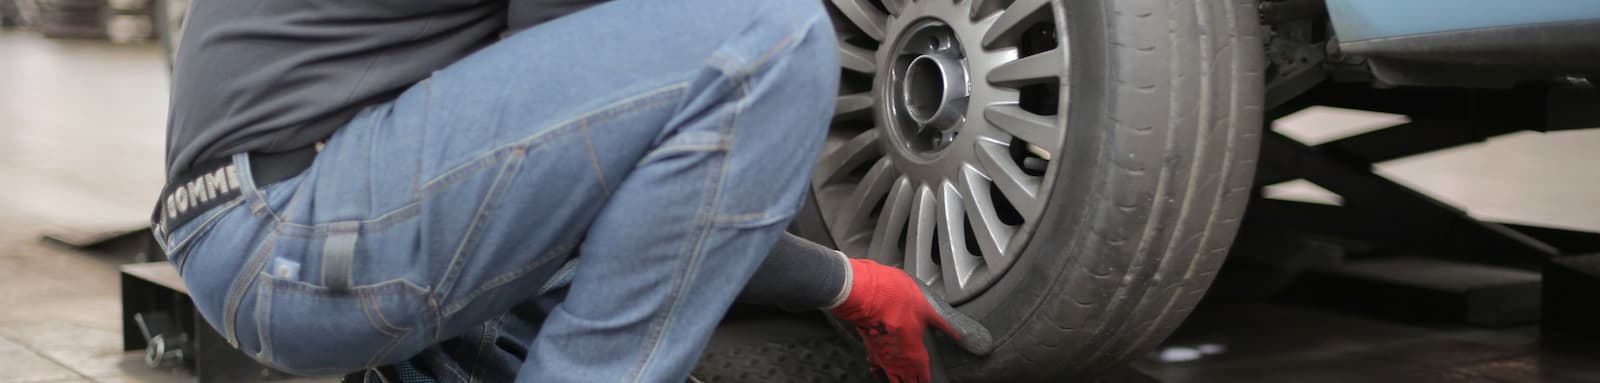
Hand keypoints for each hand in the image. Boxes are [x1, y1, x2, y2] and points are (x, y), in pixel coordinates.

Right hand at [831, 259, 991, 381]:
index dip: (929, 382)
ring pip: (893, 378)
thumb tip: (965, 336)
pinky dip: (880, 371)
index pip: (925, 379)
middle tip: (919, 382)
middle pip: (909, 382)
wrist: (867, 291)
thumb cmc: (895, 298)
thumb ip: (945, 325)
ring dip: (901, 381)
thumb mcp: (928, 309)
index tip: (931, 382)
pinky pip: (877, 367)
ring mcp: (883, 357)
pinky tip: (880, 371)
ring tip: (905, 382)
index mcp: (916, 354)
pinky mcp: (870, 348)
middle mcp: (899, 361)